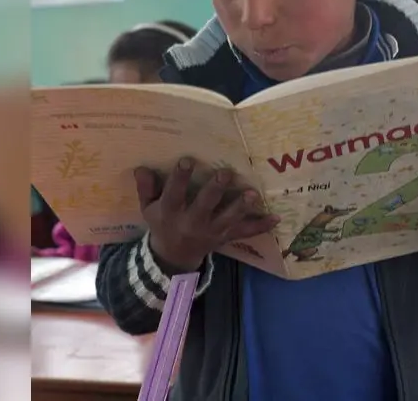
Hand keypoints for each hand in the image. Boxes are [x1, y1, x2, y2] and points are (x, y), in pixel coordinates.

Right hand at [138, 158, 279, 271]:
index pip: (174, 194)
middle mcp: (192, 222)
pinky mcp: (226, 237)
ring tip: (253, 194)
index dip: (180, 178)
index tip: (188, 160)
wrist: (174, 256)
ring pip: (228, 219)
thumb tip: (141, 168)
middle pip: (205, 206)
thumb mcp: (148, 208)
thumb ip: (146, 188)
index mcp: (170, 213)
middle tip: (226, 173)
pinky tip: (276, 218)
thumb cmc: (162, 224)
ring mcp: (212, 231)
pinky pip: (245, 232)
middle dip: (215, 190)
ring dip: (241, 207)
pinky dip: (261, 226)